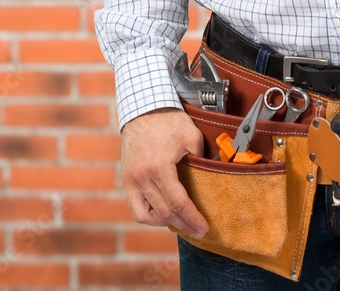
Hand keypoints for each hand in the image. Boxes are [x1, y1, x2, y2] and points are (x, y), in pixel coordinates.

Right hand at [120, 107, 208, 237]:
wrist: (142, 109)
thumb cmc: (169, 121)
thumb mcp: (192, 136)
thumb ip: (203, 160)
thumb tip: (213, 179)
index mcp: (159, 167)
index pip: (178, 202)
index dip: (192, 218)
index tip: (203, 227)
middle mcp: (142, 177)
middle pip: (165, 212)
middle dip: (184, 224)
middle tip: (198, 230)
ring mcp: (131, 180)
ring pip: (148, 215)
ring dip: (165, 222)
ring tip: (181, 222)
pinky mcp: (126, 180)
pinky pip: (135, 208)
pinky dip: (149, 215)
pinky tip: (162, 214)